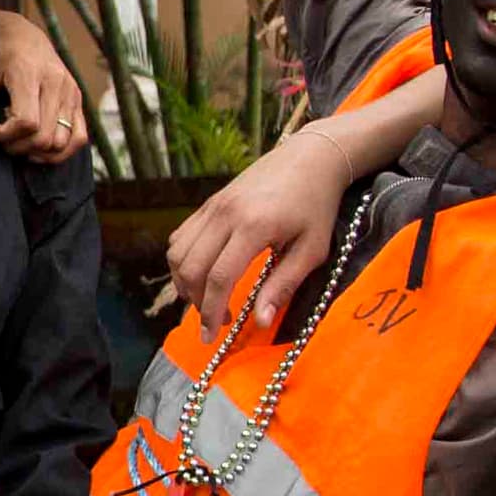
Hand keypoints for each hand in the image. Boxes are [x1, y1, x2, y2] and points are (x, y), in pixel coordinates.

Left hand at [0, 9, 90, 160]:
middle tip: (2, 139)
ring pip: (62, 141)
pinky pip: (80, 137)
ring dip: (38, 152)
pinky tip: (39, 148)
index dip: (6, 136)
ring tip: (18, 141)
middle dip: (19, 146)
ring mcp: (70, 90)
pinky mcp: (77, 97)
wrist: (15, 30)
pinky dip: (61, 151)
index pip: (27, 122)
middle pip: (44, 136)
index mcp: (28, 72)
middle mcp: (56, 81)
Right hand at [168, 121, 369, 334]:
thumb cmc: (317, 206)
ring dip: (184, 283)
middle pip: (191, 268)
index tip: (212, 337)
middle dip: (197, 303)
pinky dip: (182, 261)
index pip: (219, 278)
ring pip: (178, 253)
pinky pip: (181, 236)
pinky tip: (200, 274)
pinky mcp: (209, 203)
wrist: (309, 158)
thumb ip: (283, 285)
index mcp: (253, 227)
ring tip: (205, 300)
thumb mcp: (312, 249)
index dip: (212, 312)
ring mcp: (213, 206)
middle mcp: (225, 215)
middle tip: (215, 322)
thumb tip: (259, 321)